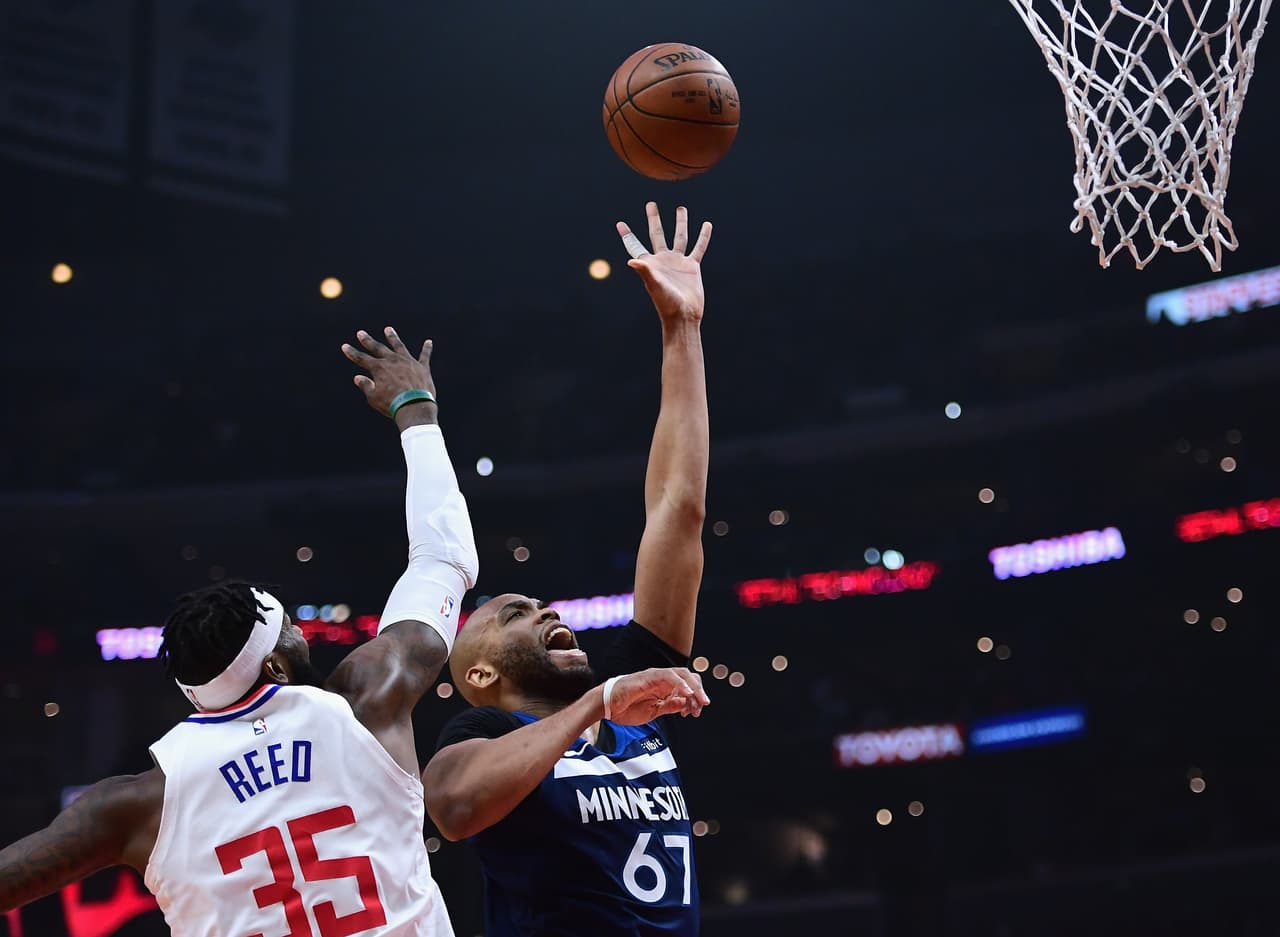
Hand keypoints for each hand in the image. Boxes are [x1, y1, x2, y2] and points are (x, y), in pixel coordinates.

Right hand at [341, 327, 437, 426]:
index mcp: (379, 368)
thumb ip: (366, 386)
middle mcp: (393, 361)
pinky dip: (426, 349)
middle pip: (378, 348)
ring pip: (399, 346)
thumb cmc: (392, 404)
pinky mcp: (422, 368)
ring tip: (388, 329)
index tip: (345, 346)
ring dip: (393, 338)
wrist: (414, 407)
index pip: (361, 358)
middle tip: (361, 333)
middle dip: (368, 341)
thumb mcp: (374, 397)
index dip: (352, 353)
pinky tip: (429, 342)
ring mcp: (408, 362)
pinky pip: (424, 356)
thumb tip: (358, 378)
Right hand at [605, 667, 709, 724]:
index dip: (695, 697)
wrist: (606, 706)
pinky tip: (687, 694)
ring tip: (700, 701)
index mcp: (663, 687)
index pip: (687, 686)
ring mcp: (656, 676)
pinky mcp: (649, 676)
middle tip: (704, 705)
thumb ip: (669, 706)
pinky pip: (669, 677)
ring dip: (694, 688)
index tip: (696, 712)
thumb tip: (685, 704)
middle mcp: (662, 679)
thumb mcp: (653, 711)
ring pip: (682, 675)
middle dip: (699, 690)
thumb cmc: (626, 708)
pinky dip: (681, 684)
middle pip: (688, 677)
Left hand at [616, 202, 712, 322]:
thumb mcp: (654, 285)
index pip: (636, 245)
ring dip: (680, 223)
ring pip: (679, 237)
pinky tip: (706, 225)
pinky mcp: (692, 267)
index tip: (619, 224)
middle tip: (651, 204)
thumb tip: (631, 261)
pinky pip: (698, 248)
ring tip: (681, 208)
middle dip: (654, 219)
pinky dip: (703, 236)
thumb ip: (645, 271)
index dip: (627, 235)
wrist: (684, 316)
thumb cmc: (666, 303)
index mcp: (650, 264)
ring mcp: (678, 262)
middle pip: (657, 234)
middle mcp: (663, 260)